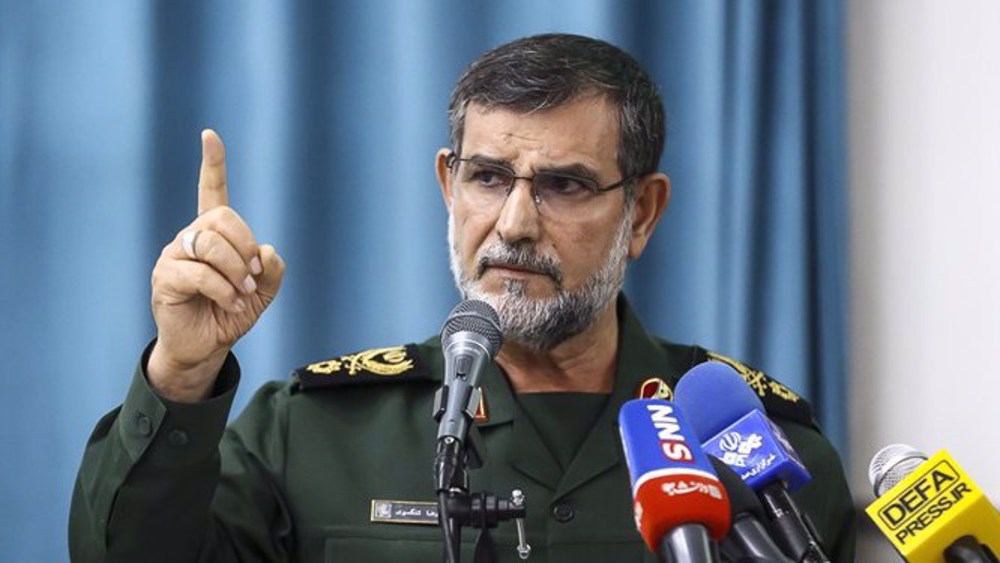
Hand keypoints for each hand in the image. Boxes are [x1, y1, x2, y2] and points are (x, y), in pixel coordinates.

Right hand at [147, 130, 284, 401]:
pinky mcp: (165, 278)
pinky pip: (198, 272)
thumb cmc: (231, 313)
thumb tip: (265, 251)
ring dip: (235, 270)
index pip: (211, 191)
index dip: (212, 164)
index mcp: (214, 234)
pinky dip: (223, 289)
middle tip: (254, 276)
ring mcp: (174, 255)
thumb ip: (272, 270)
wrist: (206, 347)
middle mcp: (191, 238)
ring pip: (209, 243)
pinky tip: (232, 304)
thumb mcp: (263, 293)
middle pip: (221, 217)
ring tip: (243, 294)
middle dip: (245, 245)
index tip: (210, 135)